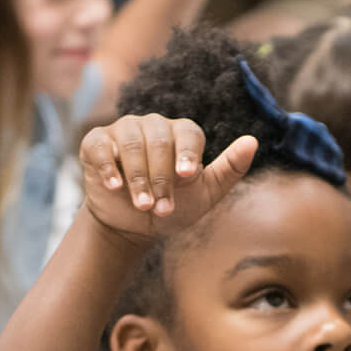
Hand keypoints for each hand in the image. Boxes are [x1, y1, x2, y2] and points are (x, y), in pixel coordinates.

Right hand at [80, 114, 255, 243]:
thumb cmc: (174, 206)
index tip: (186, 176)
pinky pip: (101, 146)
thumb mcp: (206, 194)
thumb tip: (253, 141)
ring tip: (142, 204)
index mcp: (182, 133)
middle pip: (158, 140)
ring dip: (137, 178)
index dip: (187, 154)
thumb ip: (230, 169)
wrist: (134, 225)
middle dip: (160, 178)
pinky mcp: (97, 141)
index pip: (187, 134)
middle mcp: (153, 125)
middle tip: (161, 207)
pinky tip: (114, 186)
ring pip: (131, 143)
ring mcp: (124, 130)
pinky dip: (108, 166)